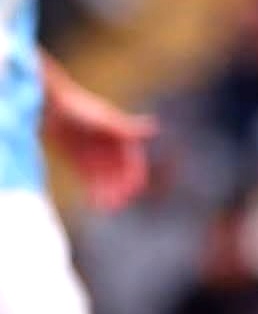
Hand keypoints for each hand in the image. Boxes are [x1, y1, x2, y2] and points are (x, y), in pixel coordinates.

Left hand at [43, 68, 155, 210]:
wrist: (48, 106)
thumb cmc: (78, 108)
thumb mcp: (104, 120)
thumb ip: (126, 128)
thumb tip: (154, 127)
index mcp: (122, 137)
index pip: (133, 161)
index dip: (134, 177)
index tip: (132, 191)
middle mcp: (110, 147)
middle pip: (120, 173)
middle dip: (120, 189)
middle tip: (118, 205)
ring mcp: (94, 154)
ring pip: (105, 179)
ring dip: (107, 193)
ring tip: (106, 207)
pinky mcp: (78, 161)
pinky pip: (89, 179)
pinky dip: (93, 190)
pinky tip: (94, 203)